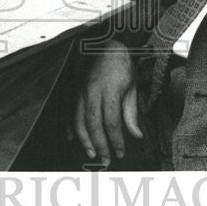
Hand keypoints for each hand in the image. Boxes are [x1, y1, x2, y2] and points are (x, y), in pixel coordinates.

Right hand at [72, 39, 142, 164]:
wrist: (105, 46)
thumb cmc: (121, 67)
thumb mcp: (132, 87)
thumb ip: (131, 113)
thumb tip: (136, 136)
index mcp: (110, 90)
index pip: (112, 122)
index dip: (116, 140)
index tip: (120, 152)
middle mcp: (93, 91)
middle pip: (93, 123)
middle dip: (99, 144)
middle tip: (106, 159)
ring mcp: (81, 90)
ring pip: (78, 119)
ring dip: (84, 139)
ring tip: (92, 153)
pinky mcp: (75, 90)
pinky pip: (69, 111)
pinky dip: (70, 126)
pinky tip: (72, 138)